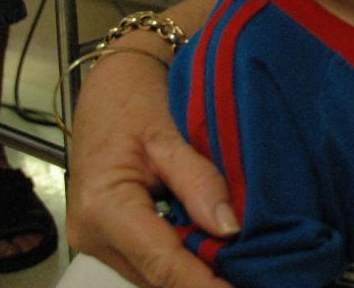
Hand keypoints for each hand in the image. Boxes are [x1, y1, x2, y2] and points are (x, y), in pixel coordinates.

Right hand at [67, 46, 236, 287]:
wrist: (110, 85)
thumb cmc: (134, 99)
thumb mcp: (170, 133)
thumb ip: (199, 181)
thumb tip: (229, 229)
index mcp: (103, 207)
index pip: (162, 262)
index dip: (205, 285)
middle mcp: (94, 234)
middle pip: (159, 277)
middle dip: (207, 280)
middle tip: (260, 273)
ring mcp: (100, 240)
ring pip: (156, 275)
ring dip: (198, 271)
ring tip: (246, 264)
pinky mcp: (112, 237)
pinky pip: (153, 260)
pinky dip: (186, 258)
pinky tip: (219, 250)